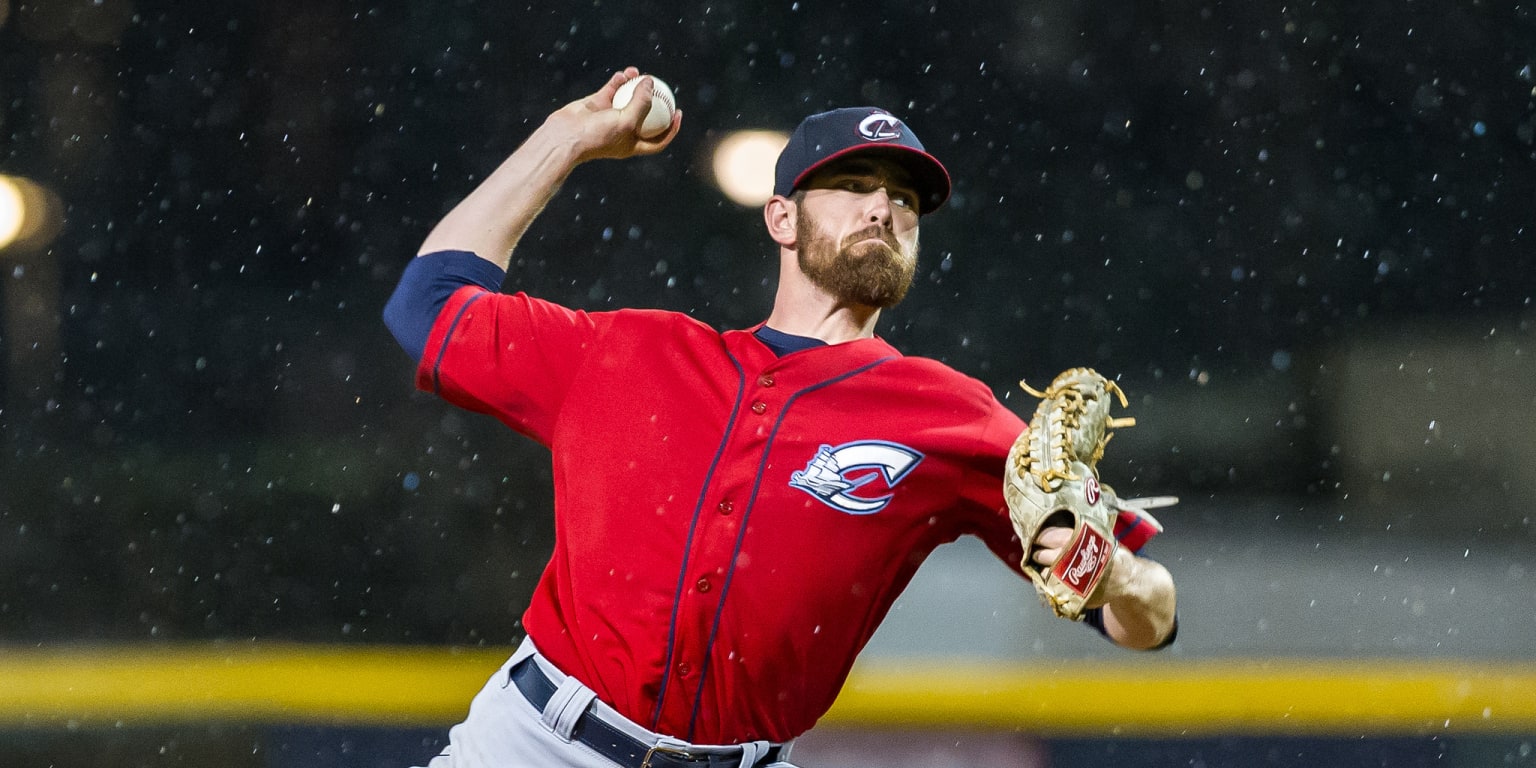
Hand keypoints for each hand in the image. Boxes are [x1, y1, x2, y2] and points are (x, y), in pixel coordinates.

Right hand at [544, 68, 682, 162]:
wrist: (566, 136)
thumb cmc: (599, 135)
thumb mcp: (628, 121)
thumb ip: (642, 103)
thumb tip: (651, 82)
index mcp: (633, 144)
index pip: (658, 140)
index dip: (672, 129)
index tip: (678, 113)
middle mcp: (623, 131)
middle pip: (645, 116)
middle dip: (654, 101)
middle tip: (662, 87)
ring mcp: (610, 117)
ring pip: (627, 98)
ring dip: (635, 86)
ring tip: (639, 74)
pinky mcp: (597, 104)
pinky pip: (612, 90)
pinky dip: (618, 81)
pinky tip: (624, 73)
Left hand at [1029, 525, 1138, 608]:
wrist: (1126, 579)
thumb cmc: (1113, 556)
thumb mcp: (1098, 536)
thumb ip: (1077, 533)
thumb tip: (1058, 527)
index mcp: (1070, 539)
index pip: (1044, 536)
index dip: (1040, 538)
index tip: (1039, 540)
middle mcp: (1063, 557)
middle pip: (1040, 555)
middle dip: (1039, 554)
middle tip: (1042, 554)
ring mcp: (1063, 577)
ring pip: (1043, 573)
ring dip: (1044, 570)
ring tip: (1052, 569)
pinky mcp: (1066, 593)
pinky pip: (1050, 588)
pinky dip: (1051, 584)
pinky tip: (1058, 581)